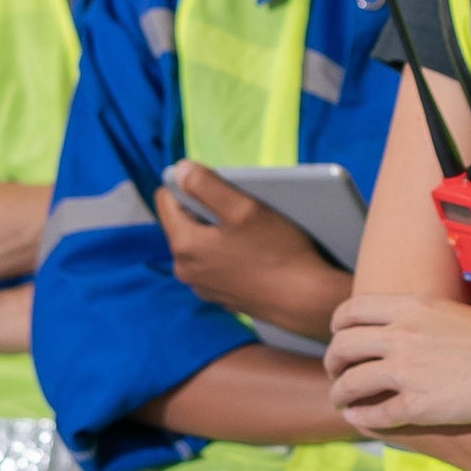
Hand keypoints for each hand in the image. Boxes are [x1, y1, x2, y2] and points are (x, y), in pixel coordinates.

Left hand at [155, 161, 350, 340]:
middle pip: (183, 222)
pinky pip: (213, 264)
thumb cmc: (276, 251)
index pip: (166, 199)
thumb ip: (205, 185)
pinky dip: (226, 254)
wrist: (304, 300)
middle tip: (238, 211)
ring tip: (248, 232)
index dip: (189, 185)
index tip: (217, 187)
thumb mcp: (243, 208)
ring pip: (199, 244)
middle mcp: (184, 269)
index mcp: (183, 245)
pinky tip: (252, 255)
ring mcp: (202, 286)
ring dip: (216, 233)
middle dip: (204, 210)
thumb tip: (178, 169)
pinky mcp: (220, 297)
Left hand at [324, 292, 470, 432]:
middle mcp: (400, 335)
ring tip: (343, 401)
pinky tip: (362, 421)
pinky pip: (374, 415)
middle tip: (337, 373)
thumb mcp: (452, 313)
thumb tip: (411, 330)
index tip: (341, 338)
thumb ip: (422, 320)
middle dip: (333, 362)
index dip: (338, 327)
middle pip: (342, 346)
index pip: (350, 311)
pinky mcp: (418, 406)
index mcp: (409, 306)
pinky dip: (362, 419)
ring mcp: (405, 371)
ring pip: (350, 383)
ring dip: (340, 394)